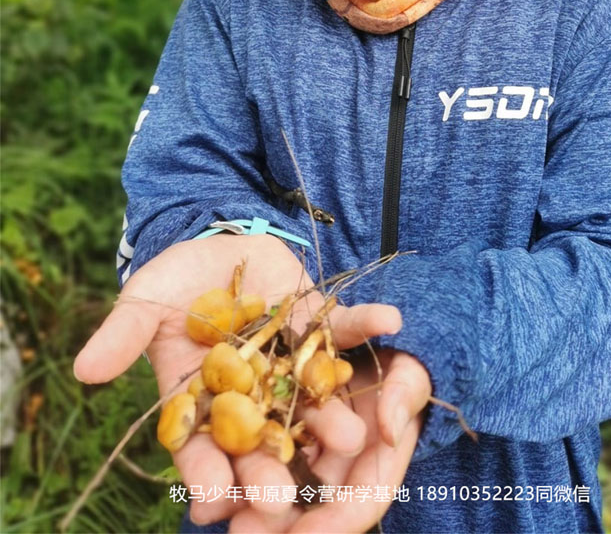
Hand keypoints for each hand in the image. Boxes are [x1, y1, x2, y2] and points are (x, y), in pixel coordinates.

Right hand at [73, 235, 403, 526]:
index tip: (212, 504)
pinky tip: (391, 321)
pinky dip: (367, 323)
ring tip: (352, 435)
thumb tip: (83, 371)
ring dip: (332, 415)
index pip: (200, 449)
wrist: (217, 242)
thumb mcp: (144, 299)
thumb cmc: (175, 279)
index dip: (204, 476)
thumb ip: (123, 333)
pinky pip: (346, 328)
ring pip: (313, 398)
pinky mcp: (320, 326)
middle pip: (263, 439)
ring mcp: (291, 363)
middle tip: (286, 500)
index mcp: (204, 401)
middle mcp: (253, 393)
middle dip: (274, 469)